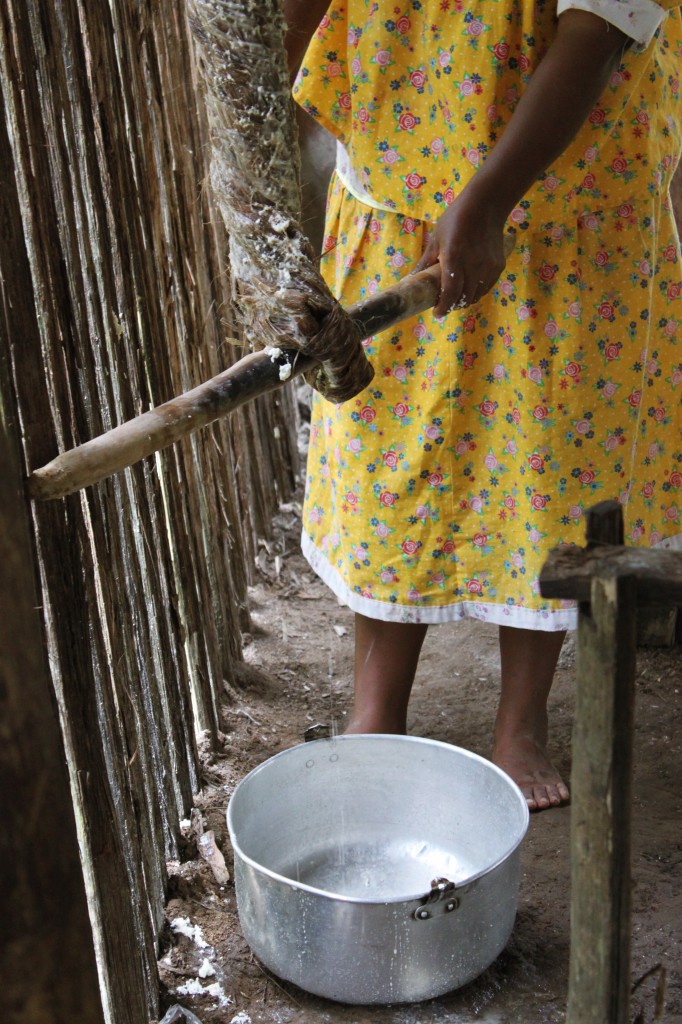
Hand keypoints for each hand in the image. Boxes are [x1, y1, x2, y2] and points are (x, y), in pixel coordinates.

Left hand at [413, 191, 507, 317]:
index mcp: (454, 259)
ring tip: (456, 296)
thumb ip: (425, 262)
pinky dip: (476, 292)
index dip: (443, 307)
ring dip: (465, 300)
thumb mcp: (436, 239)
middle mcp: (474, 267)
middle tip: (444, 304)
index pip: (450, 293)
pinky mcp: (498, 266)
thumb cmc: (455, 220)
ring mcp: (488, 268)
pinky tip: (469, 286)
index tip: (437, 313)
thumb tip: (410, 279)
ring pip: (476, 296)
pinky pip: (486, 288)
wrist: (486, 206)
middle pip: (463, 299)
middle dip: (452, 305)